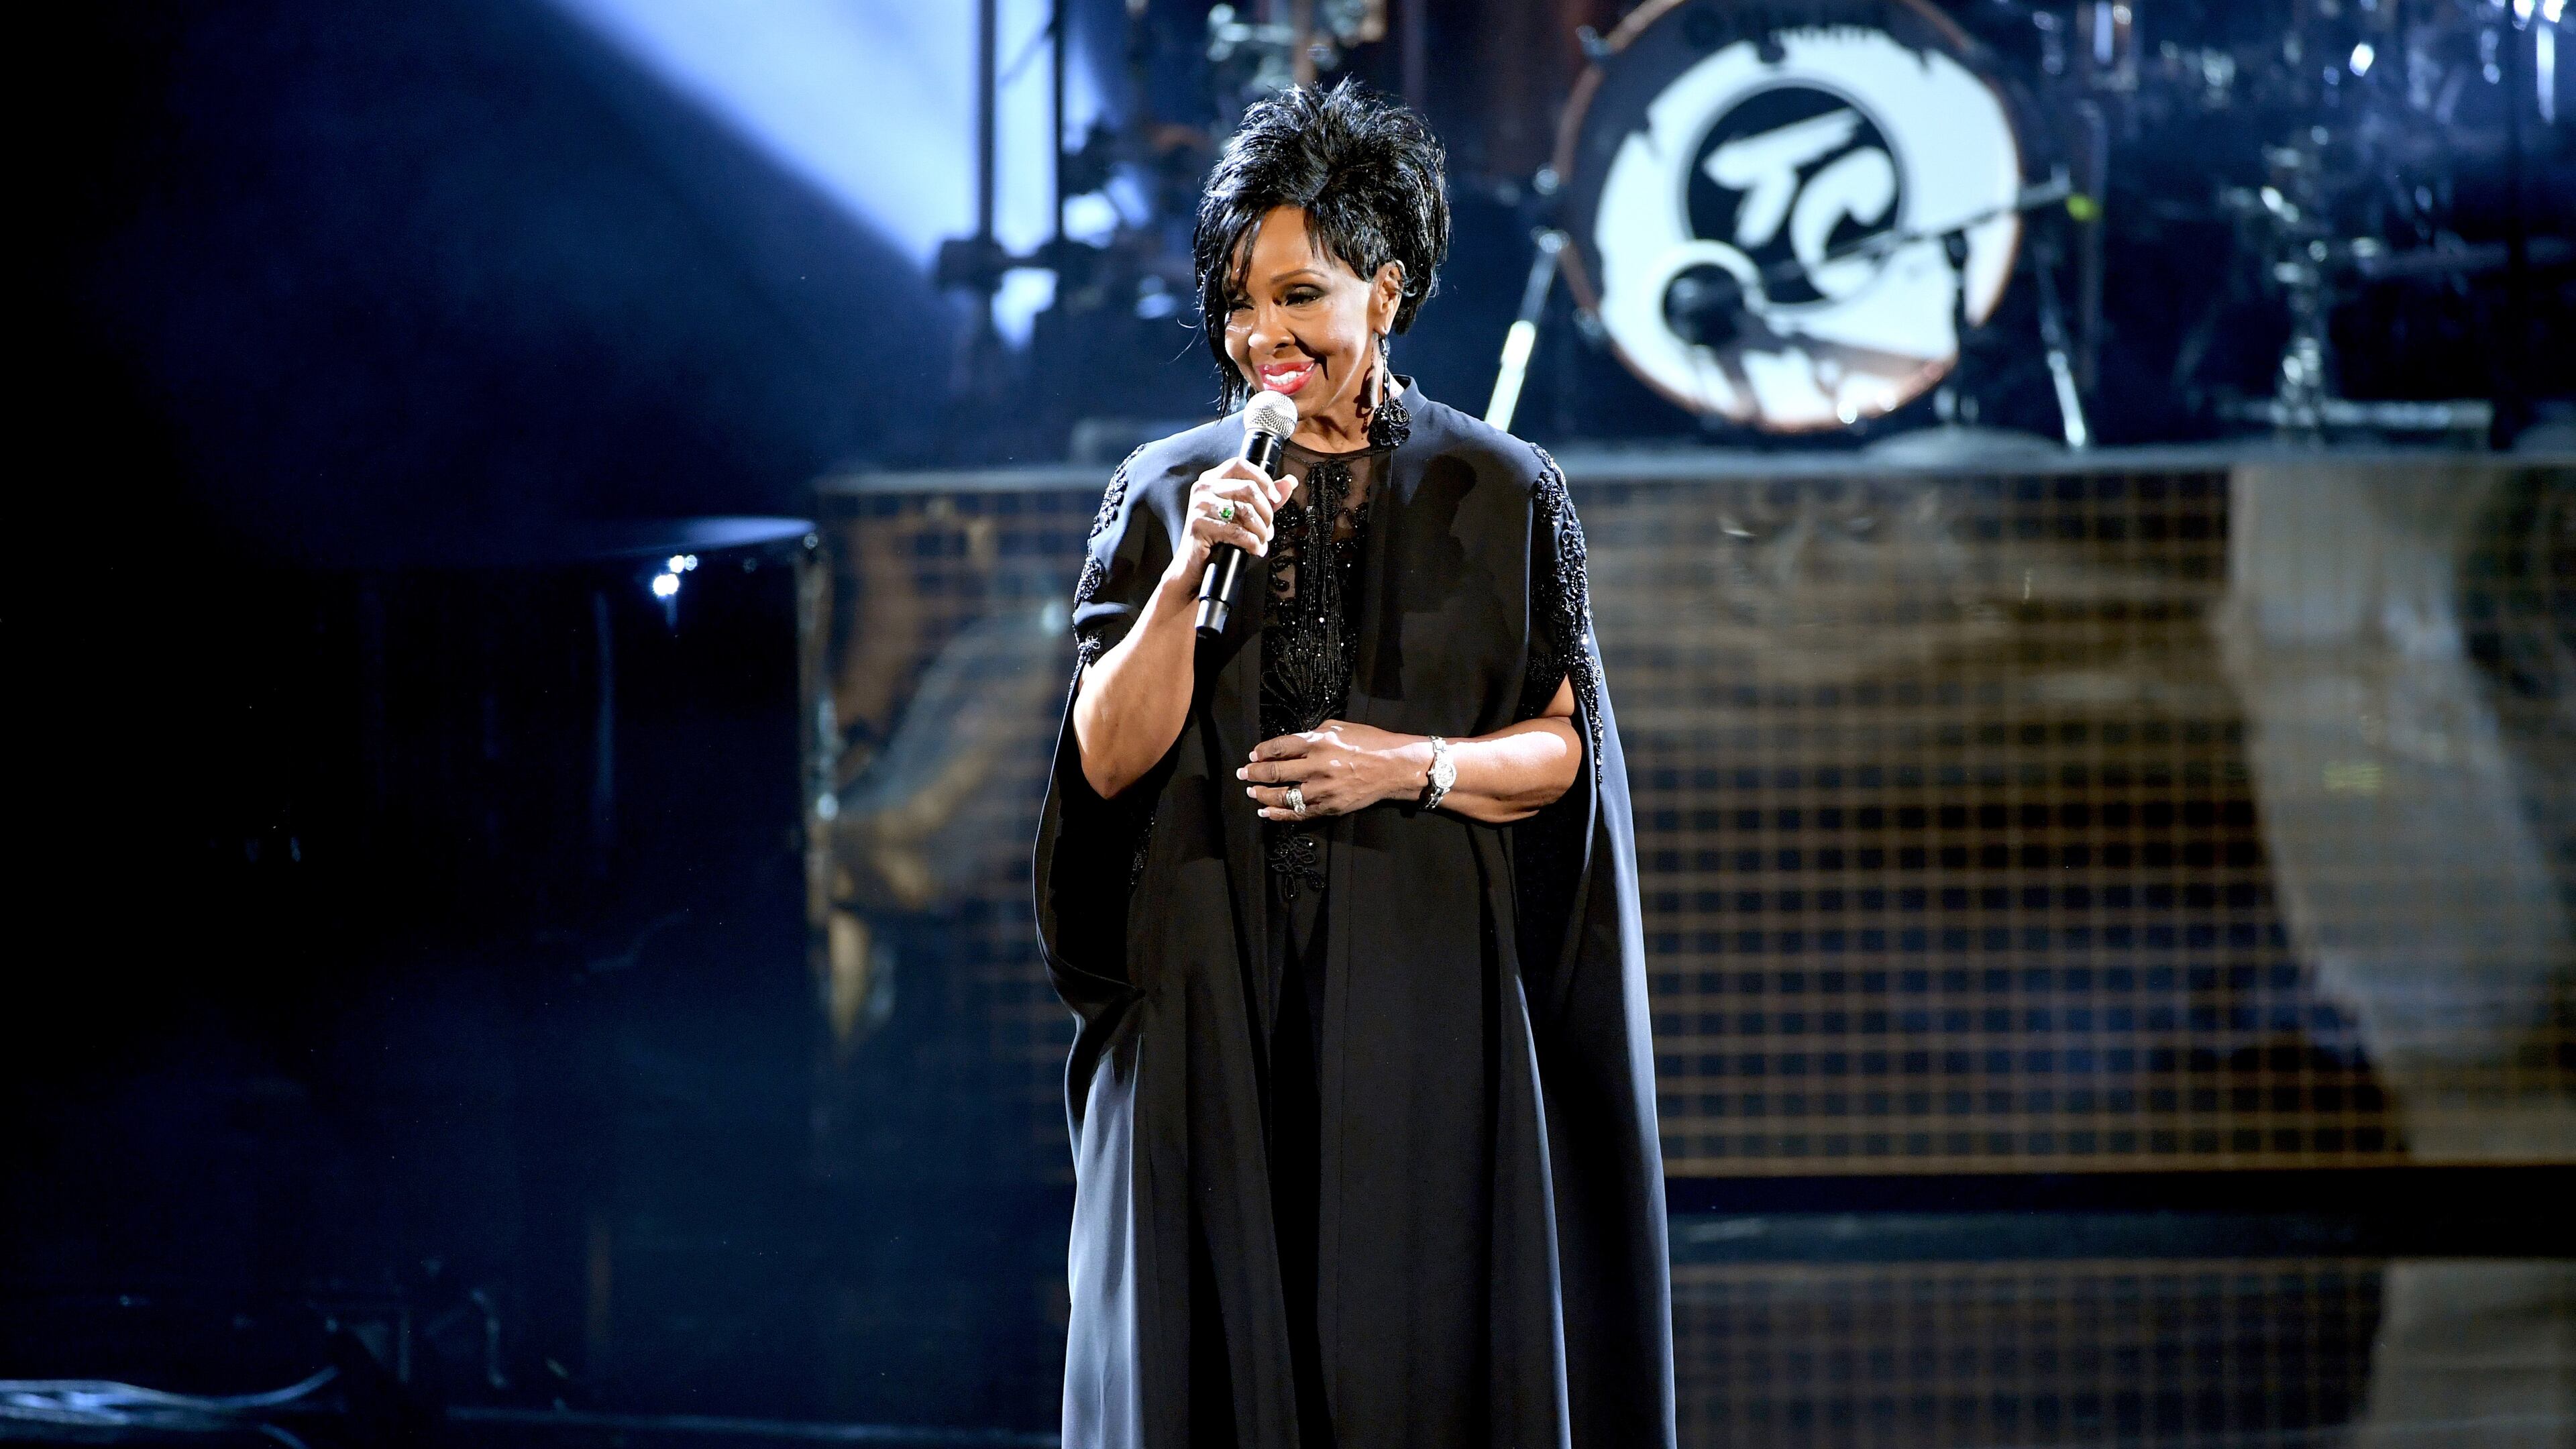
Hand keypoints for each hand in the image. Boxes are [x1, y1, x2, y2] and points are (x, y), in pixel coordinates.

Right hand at [1168, 458, 1296, 588]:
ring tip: (1262, 540)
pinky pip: (1236, 531)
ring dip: (1261, 530)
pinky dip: (1252, 542)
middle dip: (1266, 512)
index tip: (1275, 497)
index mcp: (1212, 480)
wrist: (1192, 564)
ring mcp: (1199, 505)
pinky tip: (1255, 549)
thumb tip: (1289, 482)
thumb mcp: (1242, 514)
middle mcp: (1203, 488)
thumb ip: (1264, 497)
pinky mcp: (1199, 525)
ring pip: (1245, 511)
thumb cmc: (1217, 538)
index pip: (1240, 465)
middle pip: (1248, 488)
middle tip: (1269, 528)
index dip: (1262, 479)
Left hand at [1238, 719, 1426, 821]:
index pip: (1279, 747)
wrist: (1395, 768)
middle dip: (1254, 773)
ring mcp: (1323, 790)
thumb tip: (1291, 744)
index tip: (1252, 755)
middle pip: (1275, 771)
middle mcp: (1317, 766)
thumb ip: (1313, 735)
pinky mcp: (1330, 807)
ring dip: (1262, 794)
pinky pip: (1298, 814)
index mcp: (1318, 742)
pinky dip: (1279, 814)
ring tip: (1251, 792)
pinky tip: (1267, 812)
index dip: (1261, 752)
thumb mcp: (1340, 727)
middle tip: (1242, 773)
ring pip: (1283, 796)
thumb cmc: (1370, 742)